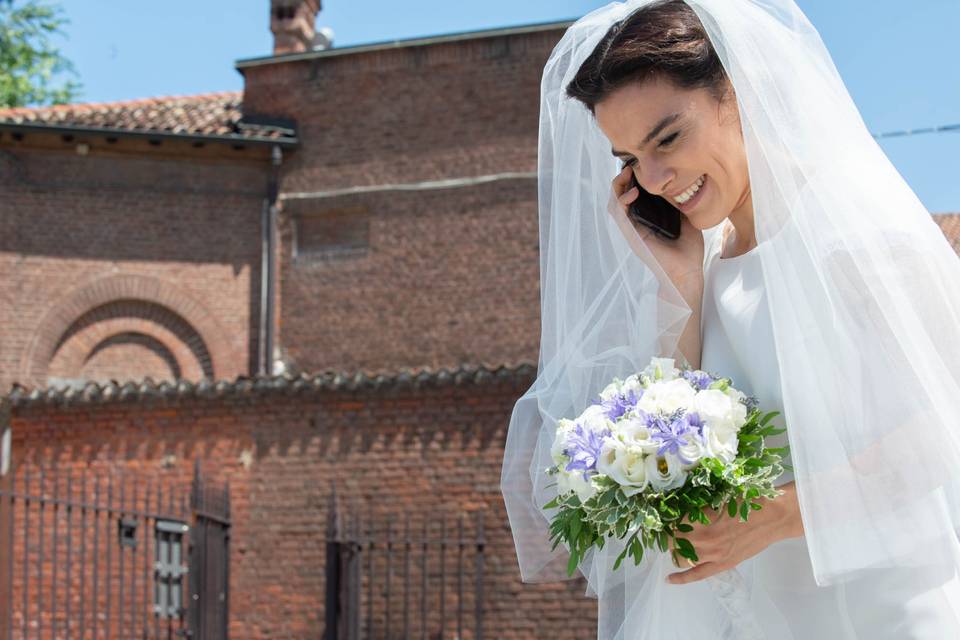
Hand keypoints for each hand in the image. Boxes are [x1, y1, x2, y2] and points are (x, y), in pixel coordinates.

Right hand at [609, 163, 704, 287]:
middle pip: (620, 194)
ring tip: (627, 172)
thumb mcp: (686, 217)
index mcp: (647, 217)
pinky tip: (633, 192)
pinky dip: (622, 201)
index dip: (633, 177)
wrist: (687, 272)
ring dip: (618, 186)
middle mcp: (636, 222)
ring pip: (614, 203)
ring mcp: (631, 229)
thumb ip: (680, 202)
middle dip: (623, 177)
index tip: (641, 163)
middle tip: (632, 164)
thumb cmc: (689, 249)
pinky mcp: (631, 236)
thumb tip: (684, 181)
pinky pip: (619, 215)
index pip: (633, 192)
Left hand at [666, 481, 804, 584]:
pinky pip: (696, 576)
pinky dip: (681, 578)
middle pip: (672, 542)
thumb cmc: (747, 501)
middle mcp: (701, 537)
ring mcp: (711, 554)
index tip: (661, 521)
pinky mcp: (722, 565)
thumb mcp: (717, 498)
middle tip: (671, 532)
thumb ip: (698, 507)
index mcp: (699, 518)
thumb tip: (680, 510)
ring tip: (678, 546)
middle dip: (669, 537)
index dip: (664, 524)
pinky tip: (669, 579)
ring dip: (676, 552)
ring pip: (680, 559)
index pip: (670, 525)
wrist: (773, 517)